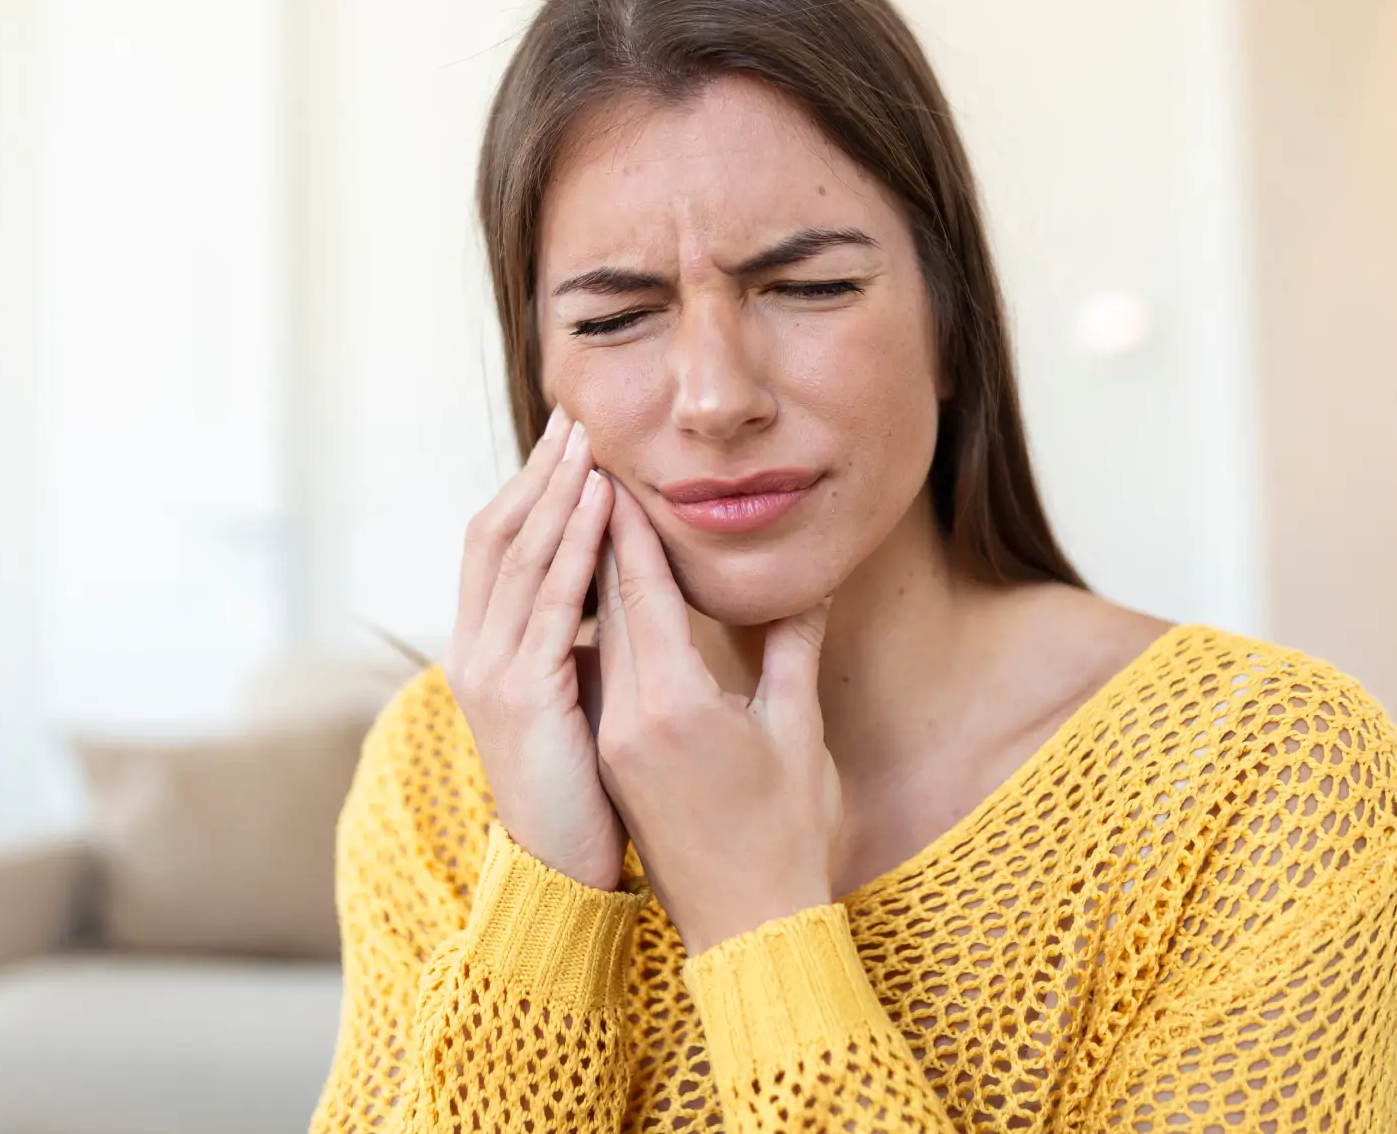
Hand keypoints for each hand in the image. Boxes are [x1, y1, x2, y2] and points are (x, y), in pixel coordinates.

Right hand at [443, 405, 628, 890]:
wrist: (564, 872)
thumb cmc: (584, 790)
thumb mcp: (575, 699)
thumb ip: (581, 643)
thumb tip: (612, 594)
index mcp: (484, 649)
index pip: (497, 545)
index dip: (528, 488)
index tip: (567, 441)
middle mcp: (473, 650)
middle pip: (497, 533)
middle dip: (537, 472)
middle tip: (576, 416)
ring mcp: (490, 670)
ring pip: (520, 556)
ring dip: (556, 492)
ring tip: (589, 442)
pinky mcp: (523, 694)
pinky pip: (552, 601)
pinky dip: (575, 545)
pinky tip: (601, 504)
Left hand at [591, 477, 842, 955]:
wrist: (746, 926)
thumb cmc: (787, 833)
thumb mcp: (797, 732)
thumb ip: (793, 651)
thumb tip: (808, 585)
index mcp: (674, 704)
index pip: (641, 594)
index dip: (627, 529)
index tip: (613, 471)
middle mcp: (628, 718)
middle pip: (606, 607)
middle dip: (599, 536)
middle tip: (590, 469)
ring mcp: (613, 740)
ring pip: (596, 638)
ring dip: (592, 576)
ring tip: (588, 514)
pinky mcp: (613, 758)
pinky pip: (599, 673)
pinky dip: (600, 626)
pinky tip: (602, 597)